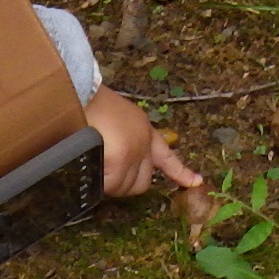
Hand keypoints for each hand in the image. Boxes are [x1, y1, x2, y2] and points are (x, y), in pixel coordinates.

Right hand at [85, 87, 202, 197]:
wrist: (83, 91)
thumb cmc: (93, 105)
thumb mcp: (118, 121)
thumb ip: (124, 141)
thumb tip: (114, 165)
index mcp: (145, 132)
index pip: (167, 157)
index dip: (180, 172)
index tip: (196, 182)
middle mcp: (144, 143)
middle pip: (142, 183)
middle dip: (125, 185)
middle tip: (105, 175)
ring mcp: (135, 152)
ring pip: (123, 187)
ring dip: (108, 184)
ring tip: (93, 163)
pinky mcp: (120, 159)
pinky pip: (108, 184)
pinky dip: (98, 183)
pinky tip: (89, 168)